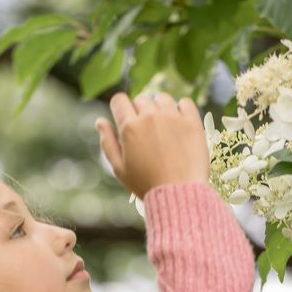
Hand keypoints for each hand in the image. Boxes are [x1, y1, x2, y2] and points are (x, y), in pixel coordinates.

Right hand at [95, 91, 209, 200]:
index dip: (119, 107)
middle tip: (146, 132)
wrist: (178, 193)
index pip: (119, 100)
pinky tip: (179, 124)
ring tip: (163, 127)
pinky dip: (181, 109)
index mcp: (129, 127)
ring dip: (160, 108)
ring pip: (162, 98)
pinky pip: (185, 102)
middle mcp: (150, 117)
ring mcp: (172, 117)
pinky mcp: (192, 122)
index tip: (124, 116)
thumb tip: (100, 121)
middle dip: (140, 111)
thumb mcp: (119, 168)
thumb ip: (108, 142)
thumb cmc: (145, 184)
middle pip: (141, 99)